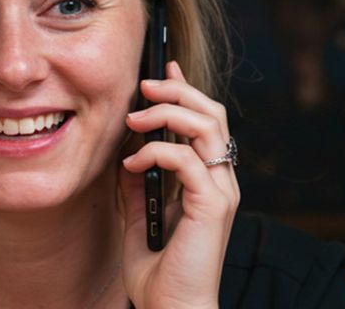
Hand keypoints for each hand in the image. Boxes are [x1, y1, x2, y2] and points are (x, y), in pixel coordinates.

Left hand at [119, 60, 239, 307]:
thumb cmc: (159, 275)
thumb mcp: (139, 218)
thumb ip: (137, 184)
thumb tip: (125, 152)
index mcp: (207, 182)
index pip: (206, 121)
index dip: (186, 88)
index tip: (161, 68)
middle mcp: (220, 181)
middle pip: (212, 113)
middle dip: (178, 89)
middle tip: (144, 83)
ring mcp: (220, 192)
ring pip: (206, 125)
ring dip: (167, 112)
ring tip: (134, 118)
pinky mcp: (212, 205)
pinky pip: (186, 159)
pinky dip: (156, 151)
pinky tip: (132, 162)